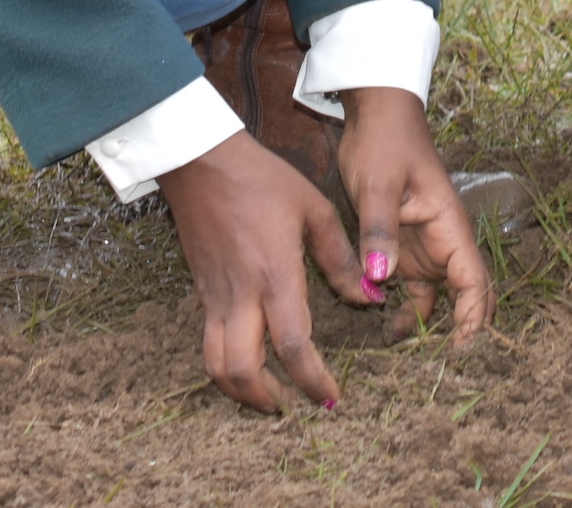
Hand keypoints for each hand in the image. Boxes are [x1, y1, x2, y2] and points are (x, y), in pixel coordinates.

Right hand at [159, 131, 368, 413]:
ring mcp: (214, 296)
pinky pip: (208, 343)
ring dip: (239, 391)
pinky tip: (249, 363)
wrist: (202, 163)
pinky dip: (225, 366)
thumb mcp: (315, 210)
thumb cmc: (264, 180)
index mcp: (275, 275)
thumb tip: (370, 295)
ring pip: (215, 365)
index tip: (330, 397)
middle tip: (295, 408)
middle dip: (267, 401)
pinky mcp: (200, 292)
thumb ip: (342, 258)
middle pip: (242, 371)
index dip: (312, 379)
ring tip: (269, 398)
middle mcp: (240, 295)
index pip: (293, 345)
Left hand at [336, 86, 492, 342]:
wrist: (375, 117)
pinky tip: (379, 330)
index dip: (474, 321)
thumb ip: (379, 231)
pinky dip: (399, 312)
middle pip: (462, 299)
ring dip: (423, 329)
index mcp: (449, 227)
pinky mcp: (401, 249)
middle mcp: (443, 243)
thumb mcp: (378, 185)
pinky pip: (408, 290)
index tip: (461, 355)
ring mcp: (423, 248)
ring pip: (434, 300)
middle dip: (455, 335)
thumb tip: (381, 279)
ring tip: (402, 364)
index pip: (474, 283)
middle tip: (434, 373)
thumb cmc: (385, 143)